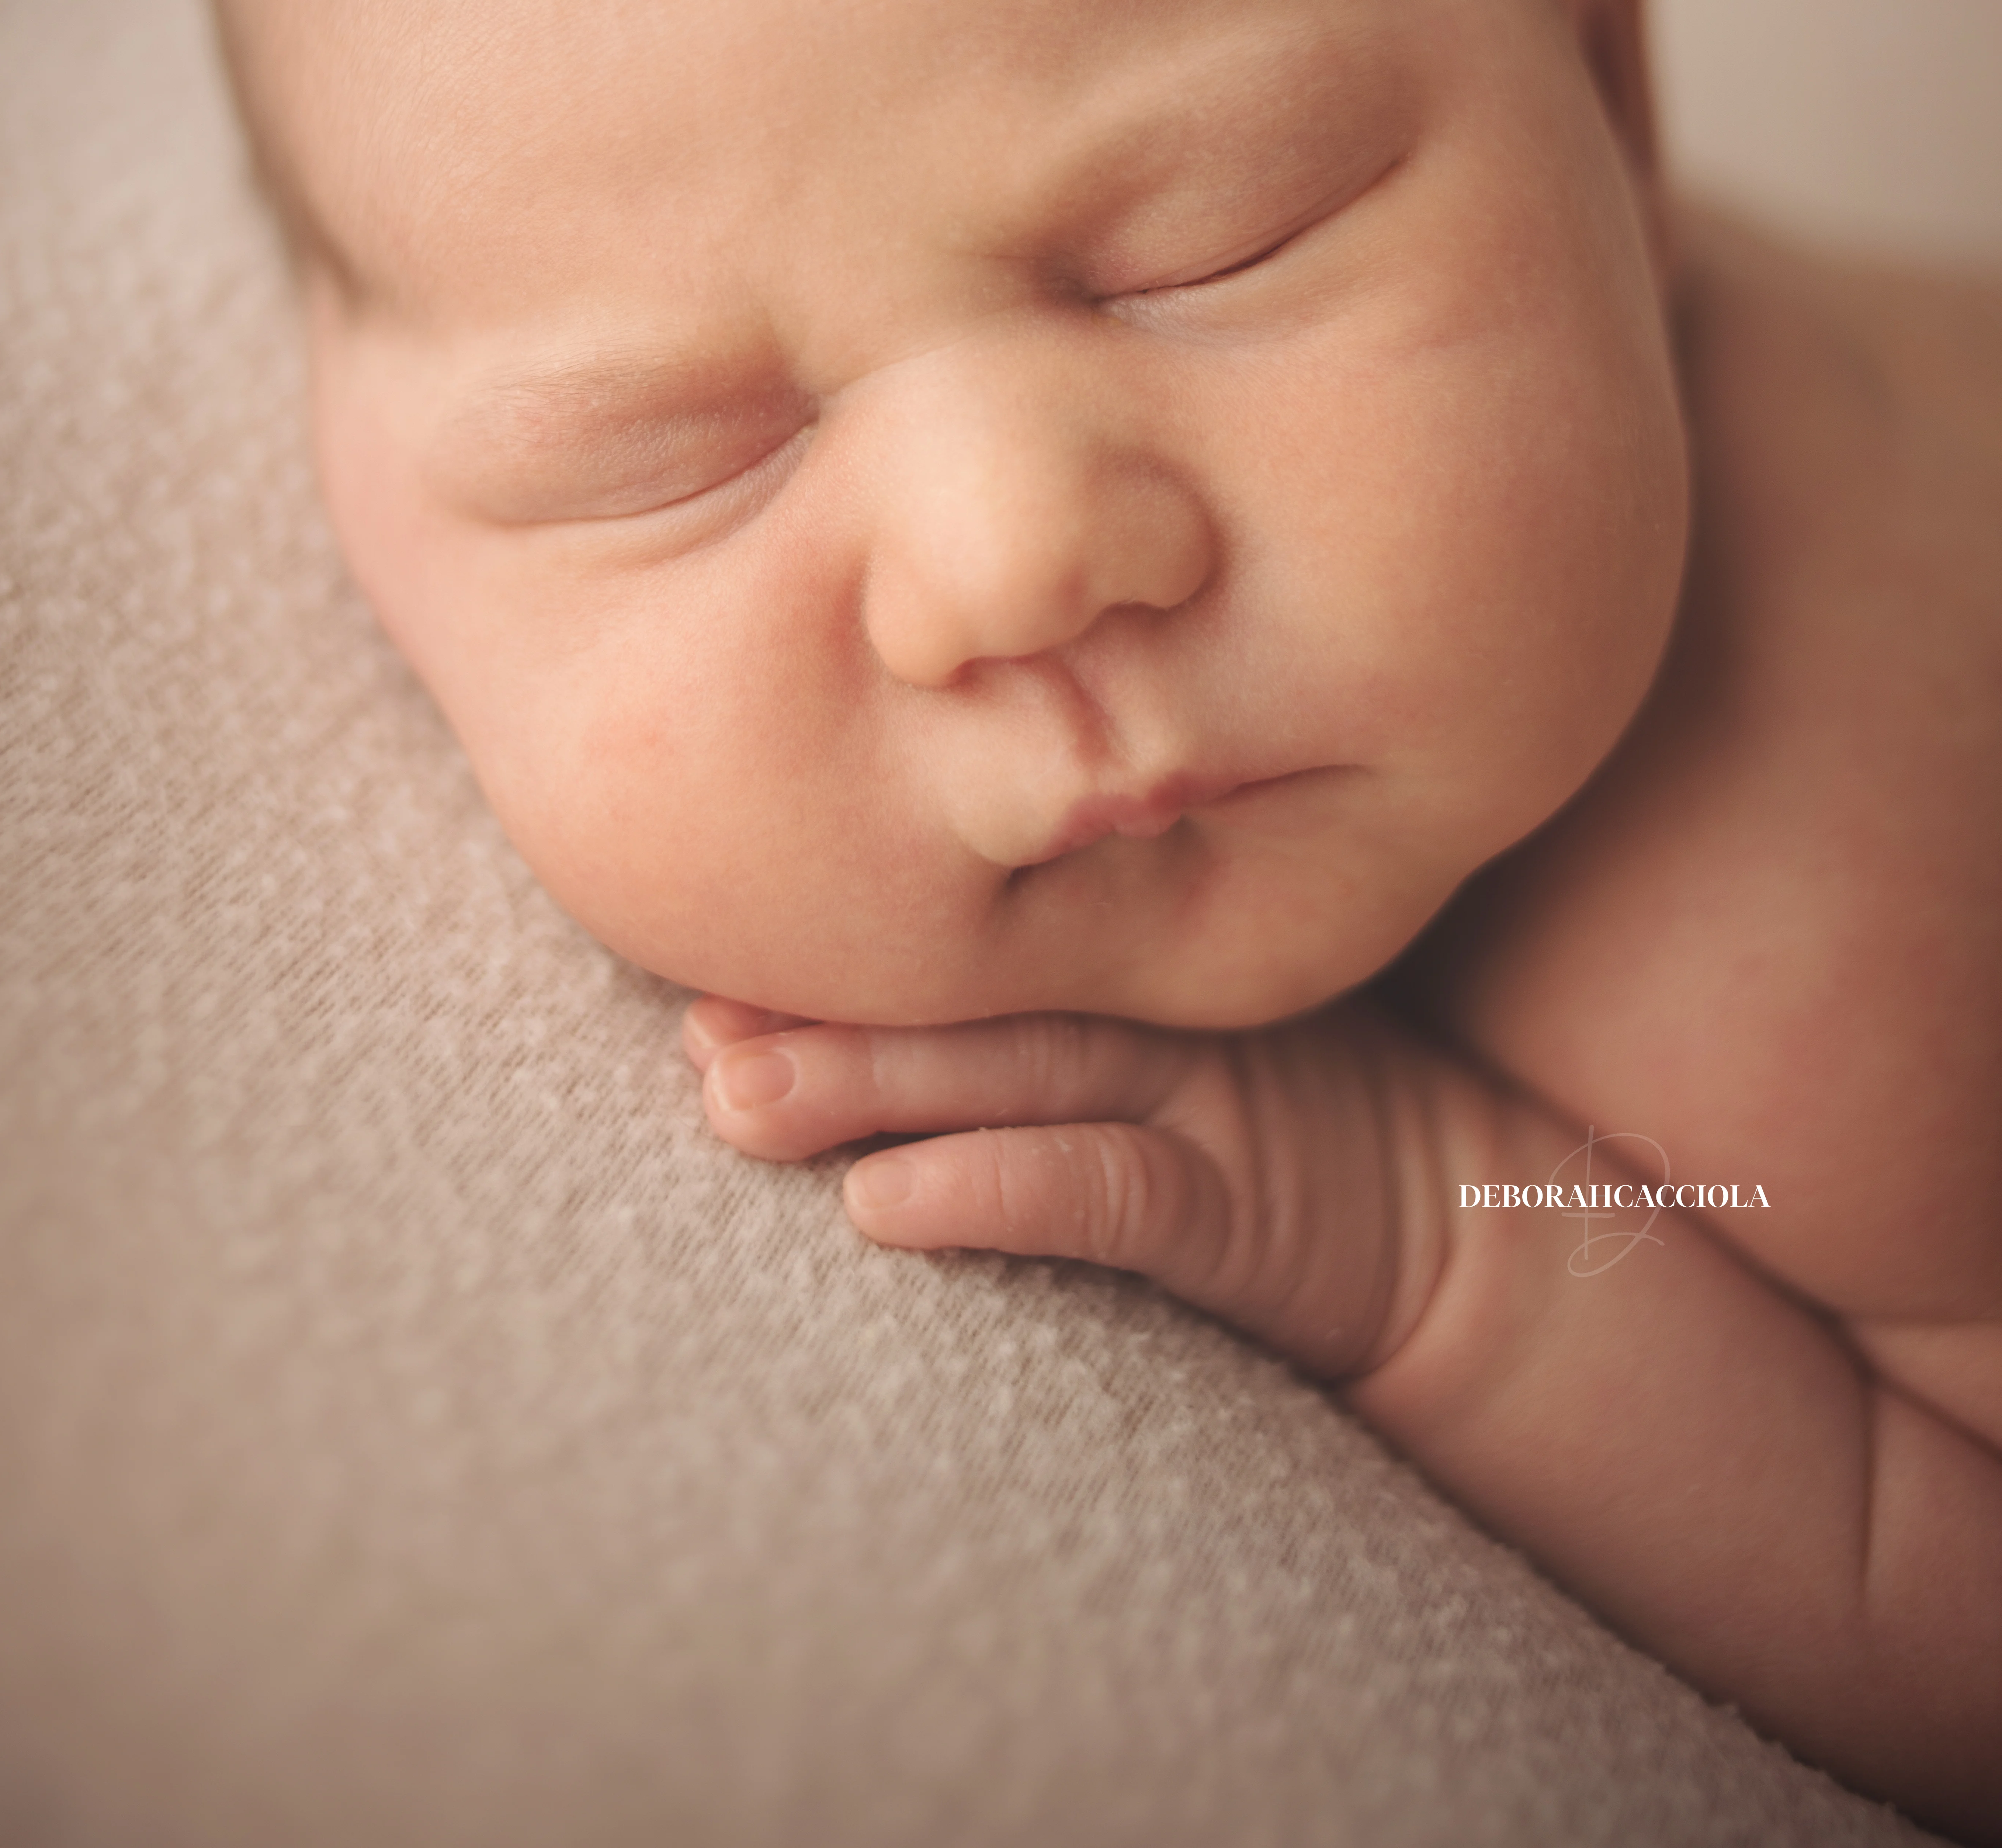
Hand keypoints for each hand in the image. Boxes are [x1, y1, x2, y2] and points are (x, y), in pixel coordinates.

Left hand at [685, 993, 1443, 1380]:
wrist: (1470, 1225)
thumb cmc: (1283, 1130)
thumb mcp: (1160, 1046)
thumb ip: (1035, 1008)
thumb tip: (831, 1009)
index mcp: (1124, 959)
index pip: (961, 936)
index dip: (829, 947)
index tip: (700, 954)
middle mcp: (1150, 1008)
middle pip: (962, 998)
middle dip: (817, 1013)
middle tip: (691, 1026)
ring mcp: (1204, 1098)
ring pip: (1013, 1078)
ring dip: (868, 1087)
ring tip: (735, 1100)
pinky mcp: (1244, 1208)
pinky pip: (1108, 1194)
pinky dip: (996, 1190)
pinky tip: (887, 1203)